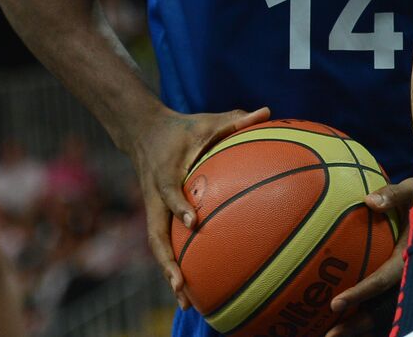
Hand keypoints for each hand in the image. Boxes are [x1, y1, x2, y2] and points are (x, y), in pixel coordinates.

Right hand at [124, 105, 270, 308]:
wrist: (144, 132)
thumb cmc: (184, 127)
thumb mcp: (209, 120)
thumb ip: (236, 119)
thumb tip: (268, 111)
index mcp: (166, 173)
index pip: (170, 192)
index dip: (179, 206)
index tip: (193, 221)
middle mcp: (155, 196)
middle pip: (156, 235)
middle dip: (167, 262)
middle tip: (181, 285)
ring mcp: (153, 209)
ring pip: (158, 246)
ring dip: (168, 272)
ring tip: (185, 300)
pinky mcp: (156, 216)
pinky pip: (164, 243)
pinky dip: (173, 263)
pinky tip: (190, 286)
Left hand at [325, 178, 412, 336]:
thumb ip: (395, 194)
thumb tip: (368, 201)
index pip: (386, 278)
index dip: (362, 292)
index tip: (335, 302)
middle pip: (386, 307)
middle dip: (358, 323)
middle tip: (330, 333)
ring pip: (388, 313)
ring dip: (362, 327)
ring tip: (333, 335)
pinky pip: (391, 307)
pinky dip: (371, 319)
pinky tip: (349, 324)